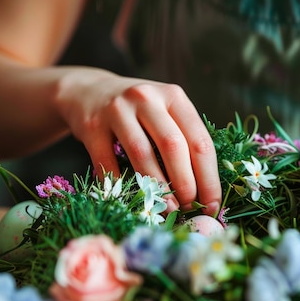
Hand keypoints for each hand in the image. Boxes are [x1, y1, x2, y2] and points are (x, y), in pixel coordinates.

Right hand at [55, 68, 221, 214]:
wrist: (87, 91)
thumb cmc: (138, 112)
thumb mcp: (165, 112)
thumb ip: (184, 141)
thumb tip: (206, 192)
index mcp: (174, 96)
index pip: (200, 140)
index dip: (209, 177)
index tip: (212, 204)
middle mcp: (147, 98)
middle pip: (173, 146)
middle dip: (186, 184)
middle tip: (189, 208)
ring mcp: (117, 110)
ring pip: (142, 154)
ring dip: (158, 189)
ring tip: (168, 209)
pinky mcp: (92, 126)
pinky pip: (108, 163)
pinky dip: (122, 185)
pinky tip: (133, 200)